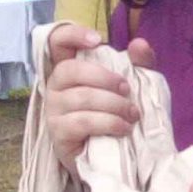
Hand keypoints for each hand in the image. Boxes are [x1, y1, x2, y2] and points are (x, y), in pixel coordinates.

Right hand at [41, 24, 155, 166]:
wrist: (113, 157)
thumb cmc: (118, 114)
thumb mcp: (134, 86)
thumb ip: (139, 64)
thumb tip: (139, 44)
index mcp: (71, 69)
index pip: (57, 41)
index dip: (72, 34)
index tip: (97, 39)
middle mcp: (56, 86)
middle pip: (70, 69)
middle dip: (105, 77)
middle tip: (128, 89)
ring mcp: (54, 110)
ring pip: (82, 98)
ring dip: (114, 105)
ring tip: (133, 114)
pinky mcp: (58, 133)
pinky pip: (83, 122)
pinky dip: (109, 123)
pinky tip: (124, 128)